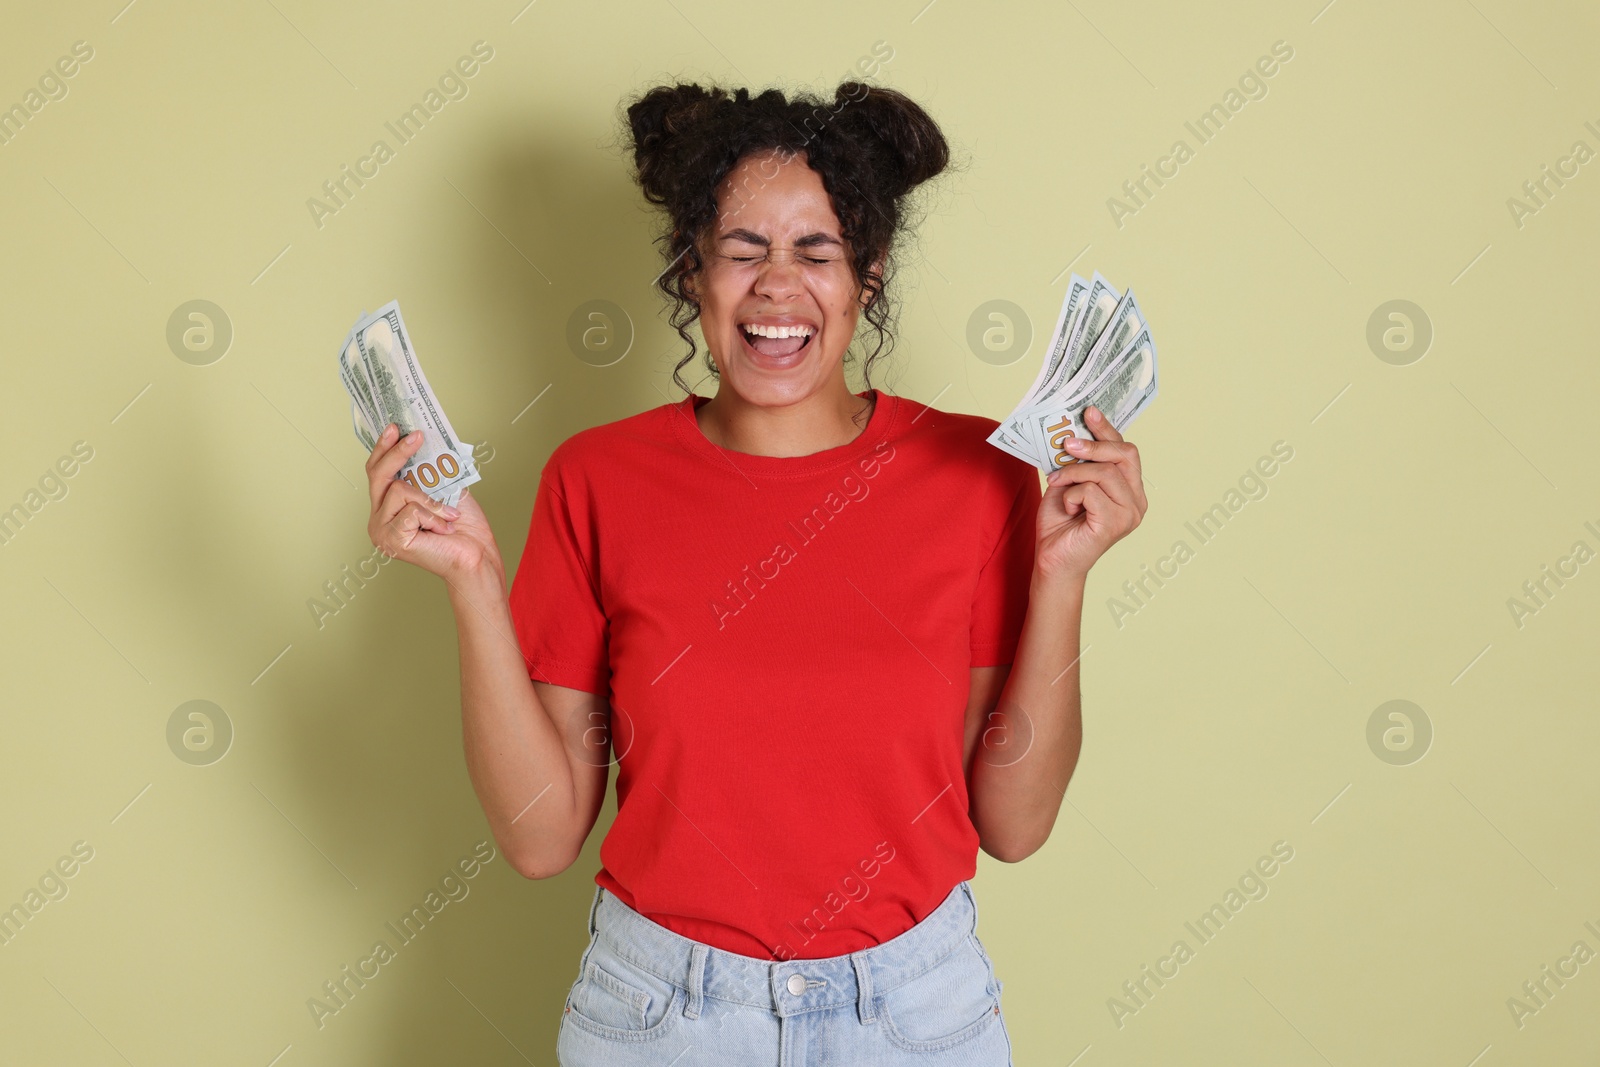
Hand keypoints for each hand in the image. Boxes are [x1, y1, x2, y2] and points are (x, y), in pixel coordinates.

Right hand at [365, 424, 501, 581]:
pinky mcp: (391, 540)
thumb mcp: (442, 488)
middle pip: (378, 475)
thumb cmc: (461, 526)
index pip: (376, 472)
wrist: (476, 555)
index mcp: (387, 508)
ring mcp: (381, 531)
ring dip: (431, 501)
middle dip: (398, 452)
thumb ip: (425, 471)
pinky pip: (411, 510)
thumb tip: (419, 438)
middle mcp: (378, 520)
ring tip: (448, 516)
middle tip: (417, 436)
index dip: (384, 448)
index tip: (394, 427)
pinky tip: (443, 529)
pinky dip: (433, 516)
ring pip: (399, 490)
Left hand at [1036, 406, 1147, 581]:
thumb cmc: (1061, 523)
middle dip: (1092, 446)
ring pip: (1104, 472)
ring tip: (1058, 485)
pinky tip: (1068, 508)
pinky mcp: (1115, 524)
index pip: (1125, 451)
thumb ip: (1077, 461)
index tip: (1088, 411)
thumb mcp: (1068, 483)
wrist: (1052, 560)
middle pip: (1124, 454)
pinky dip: (1072, 495)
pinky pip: (1091, 491)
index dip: (1107, 429)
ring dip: (1073, 474)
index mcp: (1130, 490)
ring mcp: (1129, 514)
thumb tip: (1072, 430)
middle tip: (1065, 445)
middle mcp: (1136, 502)